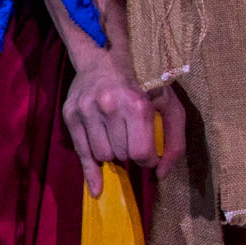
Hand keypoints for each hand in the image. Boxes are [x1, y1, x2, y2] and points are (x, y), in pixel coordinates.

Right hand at [61, 56, 187, 194]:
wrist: (105, 57)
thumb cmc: (144, 82)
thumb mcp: (169, 105)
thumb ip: (174, 141)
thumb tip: (161, 174)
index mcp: (136, 104)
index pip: (141, 152)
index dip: (148, 159)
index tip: (150, 154)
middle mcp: (109, 107)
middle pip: (121, 155)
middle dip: (130, 154)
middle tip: (132, 140)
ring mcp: (86, 111)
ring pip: (102, 155)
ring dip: (113, 154)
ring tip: (117, 139)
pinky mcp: (70, 115)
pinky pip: (81, 152)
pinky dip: (91, 172)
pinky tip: (97, 187)